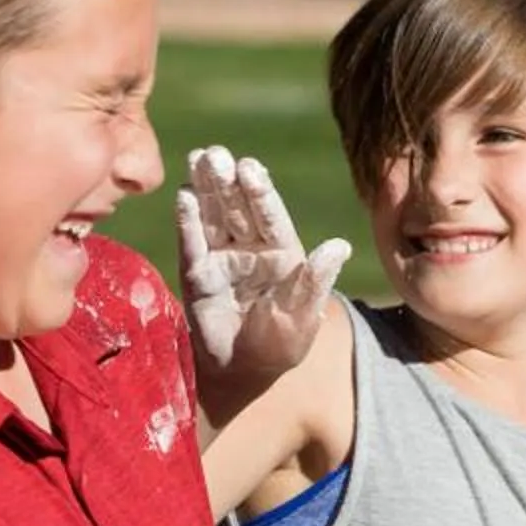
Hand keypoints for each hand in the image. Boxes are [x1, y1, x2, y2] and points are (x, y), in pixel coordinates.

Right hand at [177, 147, 350, 400]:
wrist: (241, 373)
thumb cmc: (279, 346)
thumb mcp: (301, 317)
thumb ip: (315, 281)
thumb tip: (340, 245)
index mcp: (284, 254)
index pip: (271, 216)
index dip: (259, 191)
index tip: (249, 167)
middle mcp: (253, 248)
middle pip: (238, 207)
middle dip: (227, 179)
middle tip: (215, 153)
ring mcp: (223, 258)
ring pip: (214, 216)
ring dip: (205, 188)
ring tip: (197, 158)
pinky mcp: (197, 273)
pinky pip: (192, 242)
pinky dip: (188, 220)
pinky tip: (184, 196)